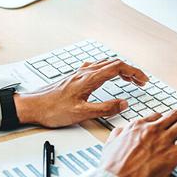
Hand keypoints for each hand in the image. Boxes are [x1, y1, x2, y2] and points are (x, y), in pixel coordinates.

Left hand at [14, 59, 148, 127]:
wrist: (32, 106)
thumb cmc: (52, 110)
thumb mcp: (81, 113)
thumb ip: (104, 108)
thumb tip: (123, 104)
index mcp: (90, 78)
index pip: (118, 68)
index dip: (134, 72)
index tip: (144, 80)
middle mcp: (86, 72)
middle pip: (114, 63)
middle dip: (130, 71)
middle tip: (141, 82)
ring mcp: (80, 73)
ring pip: (105, 64)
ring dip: (120, 70)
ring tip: (130, 80)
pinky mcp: (75, 77)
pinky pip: (97, 68)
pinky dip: (109, 71)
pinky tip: (107, 78)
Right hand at [100, 111, 176, 176]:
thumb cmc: (112, 166)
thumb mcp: (110, 143)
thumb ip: (118, 133)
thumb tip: (121, 131)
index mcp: (138, 125)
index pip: (158, 116)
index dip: (166, 120)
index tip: (169, 126)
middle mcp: (152, 129)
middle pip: (174, 115)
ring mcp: (162, 140)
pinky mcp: (171, 155)